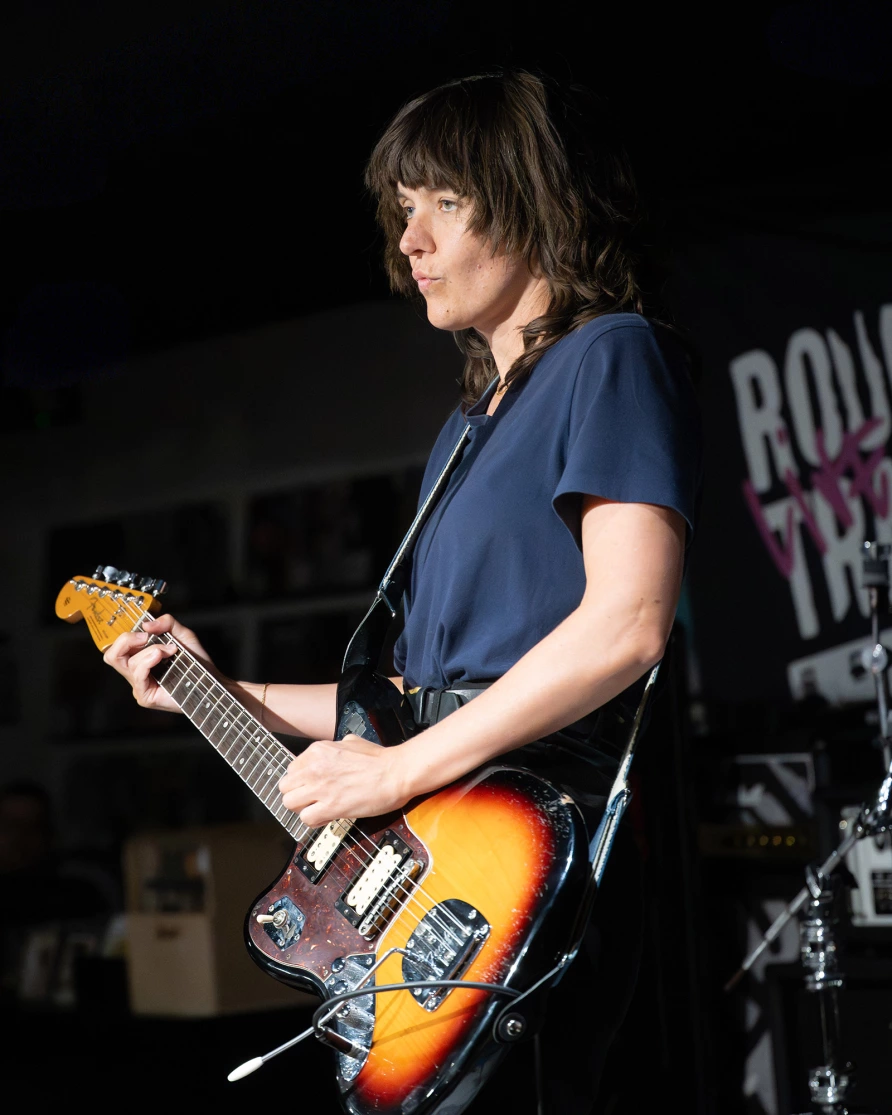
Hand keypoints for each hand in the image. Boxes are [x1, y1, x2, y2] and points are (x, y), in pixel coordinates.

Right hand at [103, 614, 219, 713]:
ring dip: (150, 650)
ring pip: (128, 663)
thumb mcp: (183, 635)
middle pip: (111, 656)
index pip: (118, 647)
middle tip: (145, 636)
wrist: (212, 680)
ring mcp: (139, 685)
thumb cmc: (197, 662)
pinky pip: (138, 675)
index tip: (144, 629)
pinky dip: (149, 661)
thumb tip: (146, 624)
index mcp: (140, 657)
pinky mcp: (145, 696)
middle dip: (125, 640)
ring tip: (169, 649)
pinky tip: (163, 656)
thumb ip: (167, 623)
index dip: (125, 635)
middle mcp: (137, 672)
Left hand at [278, 735, 412, 825]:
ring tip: (316, 808)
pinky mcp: (330, 807)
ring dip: (302, 808)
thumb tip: (334, 749)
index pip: (291, 769)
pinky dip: (314, 820)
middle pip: (285, 787)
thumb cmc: (380, 759)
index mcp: (318, 751)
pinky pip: (306, 818)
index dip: (301, 780)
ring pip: (289, 803)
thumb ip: (335, 747)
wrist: (396, 772)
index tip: (310, 785)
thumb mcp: (352, 741)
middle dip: (297, 794)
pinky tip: (326, 816)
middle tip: (310, 798)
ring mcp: (320, 788)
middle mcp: (314, 768)